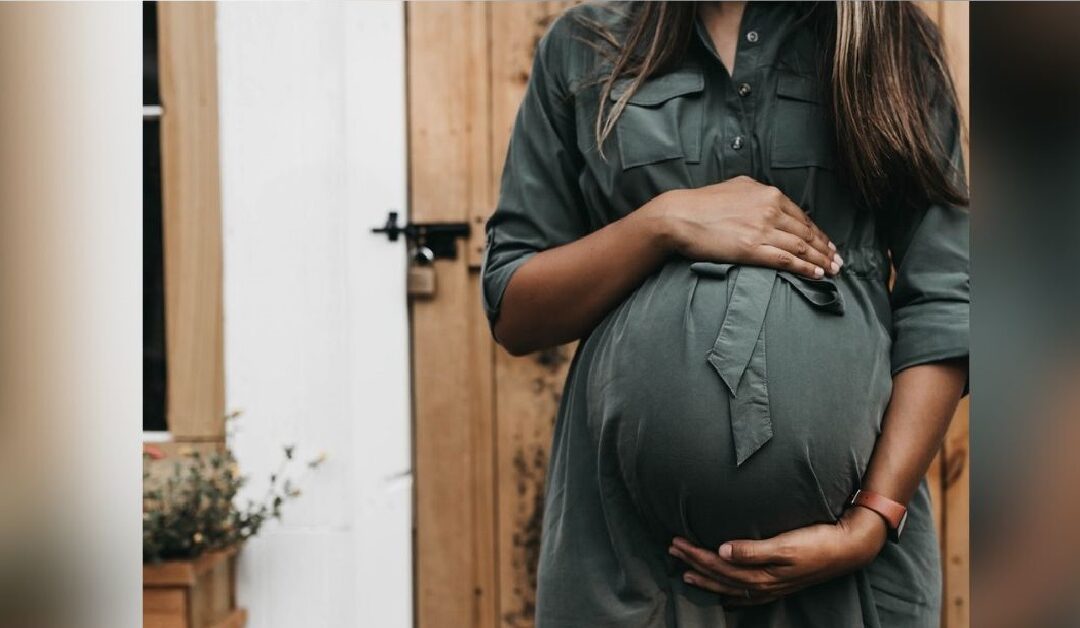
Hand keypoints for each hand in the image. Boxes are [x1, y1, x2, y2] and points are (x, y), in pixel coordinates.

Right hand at [650, 175, 841, 278]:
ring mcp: (762, 229)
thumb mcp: (735, 187)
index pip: (802, 217)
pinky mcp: (752, 248)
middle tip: (838, 261)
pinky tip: (816, 274)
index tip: (827, 244)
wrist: (678, 216)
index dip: (818, 233)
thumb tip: (768, 197)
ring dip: (820, 260)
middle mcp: (770, 210)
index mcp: (768, 194)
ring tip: (832, 271)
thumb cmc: (702, 203)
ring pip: (801, 246)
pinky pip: (786, 259)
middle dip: (825, 249)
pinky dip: (805, 268)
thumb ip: (756, 192)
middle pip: (806, 232)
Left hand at [668, 507, 887, 605]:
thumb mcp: (785, 544)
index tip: (677, 542)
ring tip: (686, 572)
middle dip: (694, 563)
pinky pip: (748, 595)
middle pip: (720, 576)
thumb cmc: (817, 541)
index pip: (719, 565)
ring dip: (707, 579)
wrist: (848, 548)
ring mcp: (773, 587)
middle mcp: (764, 584)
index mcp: (762, 573)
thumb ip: (753, 550)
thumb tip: (722, 550)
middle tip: (672, 550)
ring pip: (731, 587)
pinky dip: (732, 596)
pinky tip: (725, 599)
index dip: (696, 554)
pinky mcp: (781, 584)